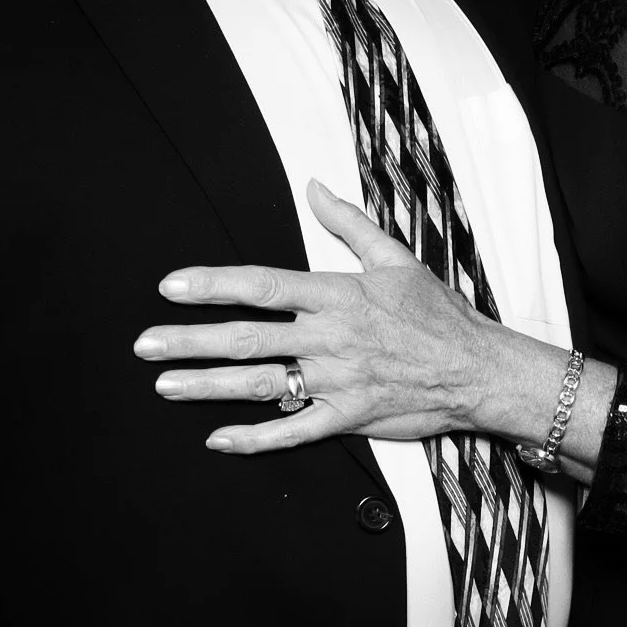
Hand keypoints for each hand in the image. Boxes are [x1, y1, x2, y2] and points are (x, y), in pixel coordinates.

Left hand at [132, 180, 500, 452]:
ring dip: (208, 387)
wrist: (480, 369)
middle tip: (146, 344)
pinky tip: (218, 440)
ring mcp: (338, 381)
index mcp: (337, 295)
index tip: (172, 286)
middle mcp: (331, 338)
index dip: (213, 285)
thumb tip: (314, 186)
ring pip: (261, 384)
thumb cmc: (439, 313)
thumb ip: (348, 223)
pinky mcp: (348, 417)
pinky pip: (293, 432)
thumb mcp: (396, 257)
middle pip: (247, 338)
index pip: (263, 285)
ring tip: (165, 386)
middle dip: (190, 341)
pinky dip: (254, 439)